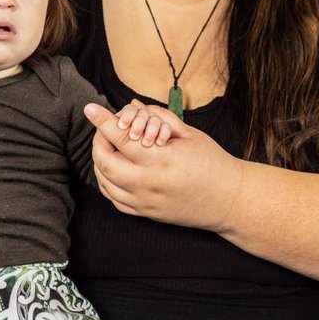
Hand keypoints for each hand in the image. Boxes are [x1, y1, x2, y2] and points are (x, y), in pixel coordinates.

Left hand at [84, 103, 245, 231]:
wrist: (227, 200)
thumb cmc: (211, 162)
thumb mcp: (189, 134)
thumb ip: (158, 118)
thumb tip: (132, 105)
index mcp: (161, 159)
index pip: (120, 137)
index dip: (102, 120)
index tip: (90, 109)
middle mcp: (149, 183)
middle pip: (104, 161)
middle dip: (98, 141)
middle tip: (105, 131)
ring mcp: (145, 201)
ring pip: (104, 182)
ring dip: (100, 162)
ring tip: (109, 148)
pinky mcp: (146, 213)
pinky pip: (114, 199)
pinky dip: (107, 182)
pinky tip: (114, 170)